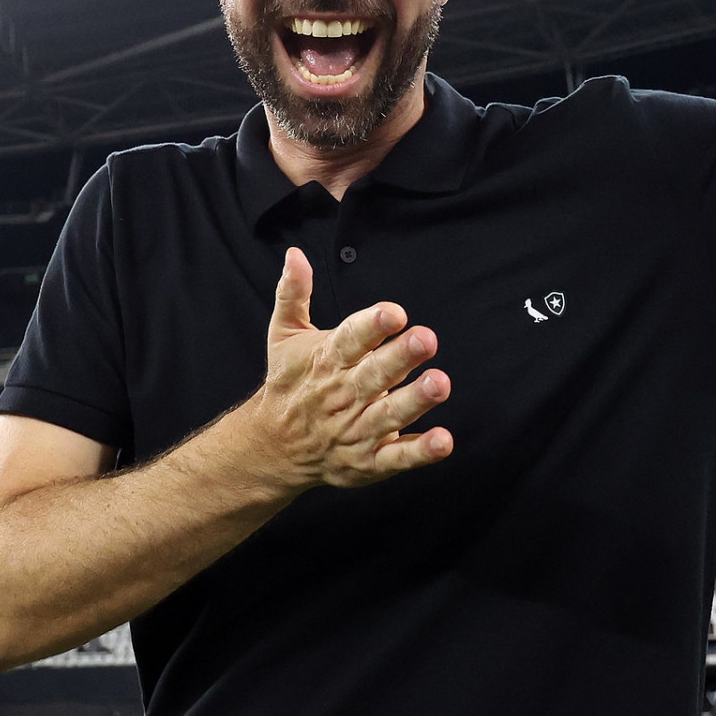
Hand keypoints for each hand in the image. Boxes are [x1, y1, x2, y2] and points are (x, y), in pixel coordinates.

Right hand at [237, 247, 452, 491]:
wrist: (272, 447)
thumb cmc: (289, 383)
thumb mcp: (284, 336)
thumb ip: (293, 294)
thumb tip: (295, 254)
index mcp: (327, 360)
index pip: (350, 339)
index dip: (371, 325)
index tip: (394, 313)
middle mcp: (343, 395)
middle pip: (374, 375)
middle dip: (400, 358)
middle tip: (426, 339)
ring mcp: (356, 430)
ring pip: (389, 415)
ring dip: (415, 401)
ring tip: (440, 383)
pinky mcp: (368, 461)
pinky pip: (397, 457)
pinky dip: (420, 452)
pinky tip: (444, 441)